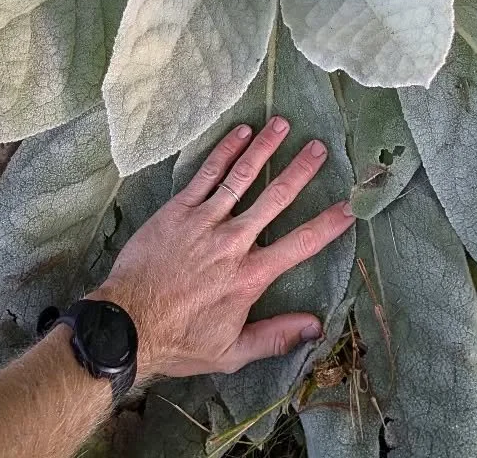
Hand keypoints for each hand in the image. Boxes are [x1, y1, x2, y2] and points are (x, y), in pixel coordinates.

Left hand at [88, 117, 354, 379]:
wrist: (126, 324)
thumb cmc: (179, 340)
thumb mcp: (232, 351)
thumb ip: (276, 337)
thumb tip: (316, 327)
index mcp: (250, 276)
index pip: (300, 244)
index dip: (328, 224)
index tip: (350, 206)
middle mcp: (233, 241)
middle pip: (275, 198)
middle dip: (300, 171)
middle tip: (319, 148)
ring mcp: (204, 221)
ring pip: (241, 177)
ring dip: (264, 149)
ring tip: (282, 124)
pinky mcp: (178, 210)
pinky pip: (205, 175)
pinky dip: (224, 152)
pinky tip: (240, 133)